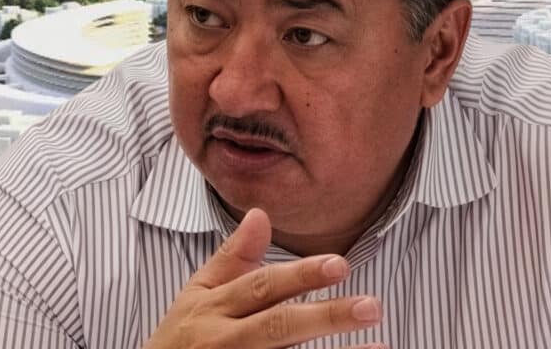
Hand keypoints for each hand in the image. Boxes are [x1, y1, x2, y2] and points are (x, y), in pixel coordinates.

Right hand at [142, 208, 385, 348]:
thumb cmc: (179, 341)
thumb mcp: (197, 296)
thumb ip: (232, 259)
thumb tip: (261, 214)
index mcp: (214, 309)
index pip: (262, 288)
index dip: (300, 276)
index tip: (341, 264)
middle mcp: (223, 342)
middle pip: (278, 329)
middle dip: (325, 317)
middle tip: (371, 306)